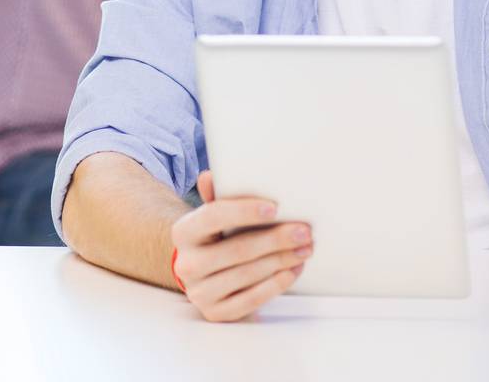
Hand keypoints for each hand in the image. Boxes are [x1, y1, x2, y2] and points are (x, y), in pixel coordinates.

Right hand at [169, 171, 309, 322]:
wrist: (200, 273)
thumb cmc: (214, 237)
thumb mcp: (212, 216)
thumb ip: (216, 196)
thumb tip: (210, 176)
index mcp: (183, 232)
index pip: (213, 216)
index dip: (244, 211)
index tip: (275, 208)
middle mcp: (186, 264)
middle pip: (236, 249)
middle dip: (275, 239)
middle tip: (304, 231)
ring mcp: (199, 292)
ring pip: (247, 275)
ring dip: (281, 261)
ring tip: (305, 249)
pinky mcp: (216, 313)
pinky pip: (251, 299)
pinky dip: (276, 284)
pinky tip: (293, 270)